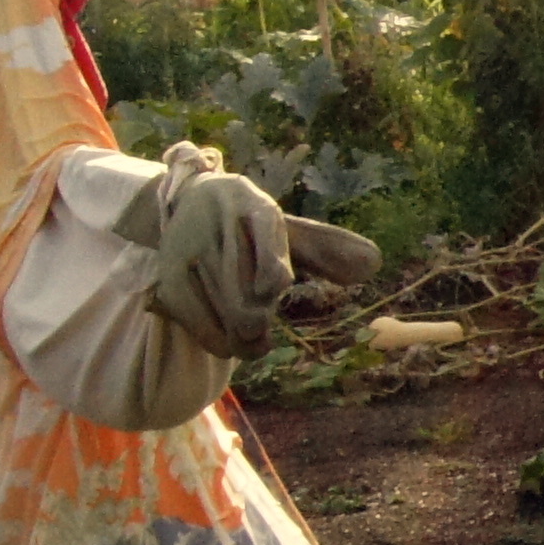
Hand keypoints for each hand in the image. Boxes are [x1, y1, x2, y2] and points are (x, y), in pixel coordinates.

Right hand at [114, 144, 373, 359]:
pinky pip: (204, 329)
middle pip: (247, 292)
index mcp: (256, 208)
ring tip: (254, 335)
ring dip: (246, 335)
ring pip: (229, 315)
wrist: (190, 202)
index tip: (276, 286)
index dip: (271, 266)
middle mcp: (219, 225)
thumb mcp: (286, 228)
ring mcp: (189, 252)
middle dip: (259, 317)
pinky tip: (231, 337)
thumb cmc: (250, 224)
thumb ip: (326, 247)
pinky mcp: (169, 280)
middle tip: (264, 326)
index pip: (266, 235)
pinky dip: (223, 342)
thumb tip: (373, 264)